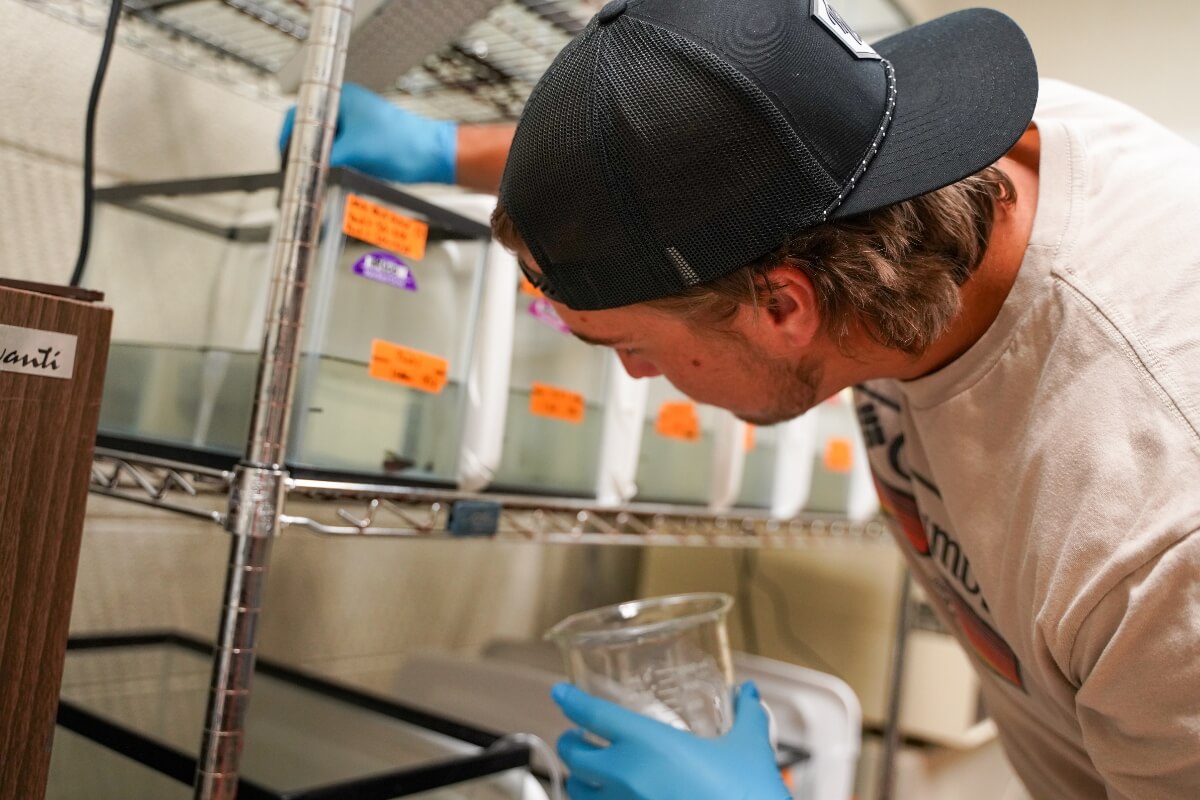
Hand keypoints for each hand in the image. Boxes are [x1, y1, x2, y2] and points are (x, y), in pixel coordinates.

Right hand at [278, 83, 456, 183]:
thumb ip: (326, 159)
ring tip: (319, 176)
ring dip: (322, 161)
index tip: (286, 157)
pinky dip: (335, 166)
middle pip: (312, 130)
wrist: (434, 156)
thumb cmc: (406, 144)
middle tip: (301, 170)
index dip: (290, 136)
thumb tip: (306, 169)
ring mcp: (356, 126)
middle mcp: (347, 109)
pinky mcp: (364, 142)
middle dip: (305, 152)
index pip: (301, 114)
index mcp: (342, 99)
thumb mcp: (356, 152)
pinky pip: (340, 153)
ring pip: (326, 144)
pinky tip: (336, 177)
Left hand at [553, 681, 790, 799]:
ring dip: (577, 778)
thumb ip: (747, 716)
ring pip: (577, 791)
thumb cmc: (745, 794)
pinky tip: (606, 799)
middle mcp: (625, 775)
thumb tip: (749, 694)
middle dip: (570, 742)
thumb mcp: (749, 748)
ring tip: (585, 772)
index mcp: (647, 743)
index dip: (571, 700)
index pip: (593, 713)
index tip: (560, 694)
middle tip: (575, 736)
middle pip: (575, 754)